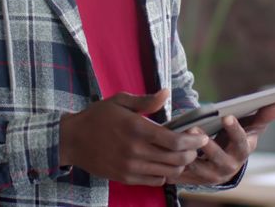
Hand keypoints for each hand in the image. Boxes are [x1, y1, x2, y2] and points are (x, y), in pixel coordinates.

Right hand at [59, 89, 209, 185]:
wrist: (72, 140)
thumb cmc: (97, 117)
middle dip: (192, 153)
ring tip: (183, 156)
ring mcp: (131, 167)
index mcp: (136, 128)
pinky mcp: (126, 178)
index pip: (174, 141)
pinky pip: (155, 181)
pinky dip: (165, 174)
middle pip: (176, 159)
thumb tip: (166, 92)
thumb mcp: (119, 101)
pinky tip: (165, 164)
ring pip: (168, 172)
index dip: (193, 141)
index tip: (201, 136)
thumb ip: (145, 101)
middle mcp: (136, 150)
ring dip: (180, 165)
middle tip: (195, 147)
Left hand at [168, 101, 274, 185]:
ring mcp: (208, 175)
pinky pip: (180, 174)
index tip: (227, 116)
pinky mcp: (191, 179)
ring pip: (197, 168)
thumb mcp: (250, 128)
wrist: (220, 164)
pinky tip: (163, 151)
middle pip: (218, 158)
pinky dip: (172, 164)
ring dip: (187, 155)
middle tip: (196, 130)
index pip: (242, 142)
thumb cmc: (235, 139)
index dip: (235, 130)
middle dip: (207, 145)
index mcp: (242, 153)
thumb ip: (265, 115)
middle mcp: (227, 167)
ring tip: (177, 139)